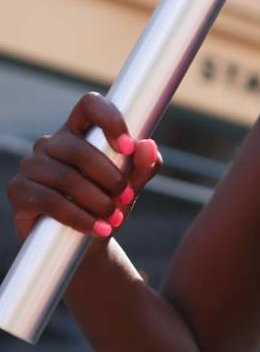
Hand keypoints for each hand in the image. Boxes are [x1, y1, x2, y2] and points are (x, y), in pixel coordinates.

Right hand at [7, 92, 161, 241]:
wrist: (84, 246)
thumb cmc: (105, 207)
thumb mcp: (130, 187)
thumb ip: (143, 167)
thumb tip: (148, 146)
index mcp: (79, 132)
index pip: (90, 106)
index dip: (110, 119)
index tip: (128, 147)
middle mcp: (51, 143)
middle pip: (79, 149)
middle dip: (109, 177)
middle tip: (126, 197)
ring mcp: (31, 165)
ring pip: (66, 178)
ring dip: (97, 202)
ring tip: (113, 220)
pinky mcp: (19, 190)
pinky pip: (50, 201)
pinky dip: (79, 217)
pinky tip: (97, 229)